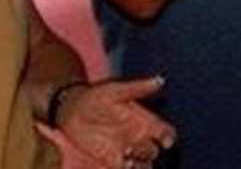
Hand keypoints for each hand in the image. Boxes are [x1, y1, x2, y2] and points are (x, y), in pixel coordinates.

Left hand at [55, 75, 174, 168]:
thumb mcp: (115, 91)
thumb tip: (160, 80)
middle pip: (154, 151)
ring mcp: (126, 150)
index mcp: (144, 120)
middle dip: (147, 153)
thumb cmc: (95, 97)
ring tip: (127, 162)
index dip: (169, 137)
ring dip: (140, 166)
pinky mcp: (112, 160)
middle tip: (131, 148)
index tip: (166, 141)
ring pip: (144, 164)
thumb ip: (137, 88)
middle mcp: (138, 137)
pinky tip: (120, 165)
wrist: (71, 110)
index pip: (165, 132)